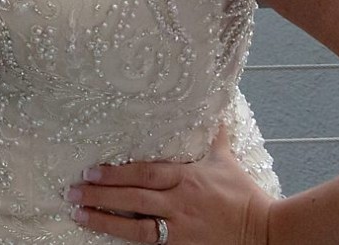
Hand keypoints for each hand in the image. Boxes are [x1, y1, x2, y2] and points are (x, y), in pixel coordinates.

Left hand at [66, 125, 270, 244]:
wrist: (266, 232)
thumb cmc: (244, 195)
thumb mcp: (226, 161)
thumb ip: (214, 136)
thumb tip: (218, 107)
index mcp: (187, 177)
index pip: (145, 173)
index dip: (116, 173)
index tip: (91, 171)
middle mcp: (180, 202)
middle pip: (134, 197)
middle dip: (101, 194)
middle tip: (72, 191)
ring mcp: (180, 228)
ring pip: (136, 225)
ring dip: (104, 219)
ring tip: (79, 213)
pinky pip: (150, 243)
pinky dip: (127, 240)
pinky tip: (105, 235)